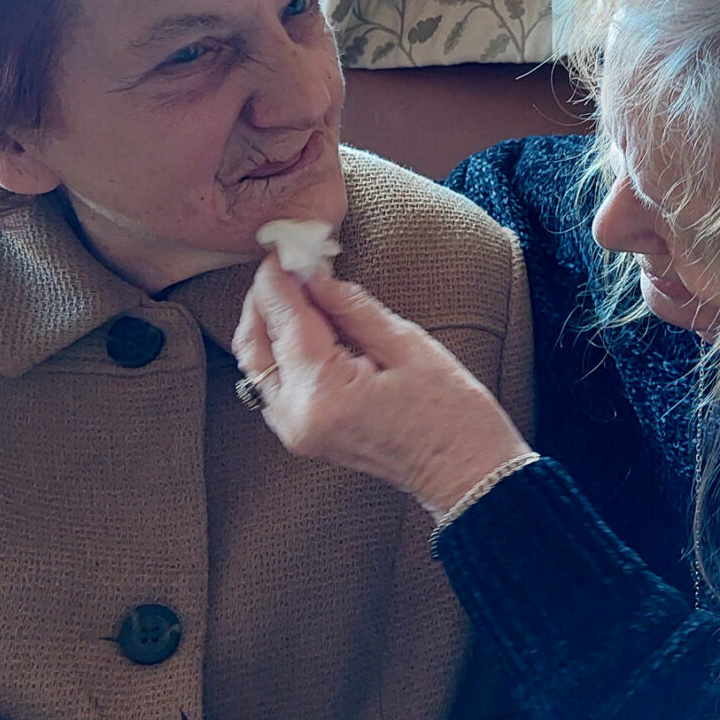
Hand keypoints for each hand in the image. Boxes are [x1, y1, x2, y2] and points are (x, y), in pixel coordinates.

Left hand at [234, 254, 532, 515]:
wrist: (465, 472)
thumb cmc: (452, 415)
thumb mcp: (408, 345)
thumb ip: (353, 308)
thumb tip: (317, 275)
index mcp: (324, 392)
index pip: (285, 319)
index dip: (280, 278)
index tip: (285, 247)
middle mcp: (298, 416)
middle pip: (254, 342)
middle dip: (265, 297)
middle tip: (287, 265)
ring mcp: (296, 431)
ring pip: (256, 363)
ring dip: (268, 322)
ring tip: (298, 289)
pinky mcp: (303, 435)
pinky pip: (272, 383)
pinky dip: (279, 350)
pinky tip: (305, 326)